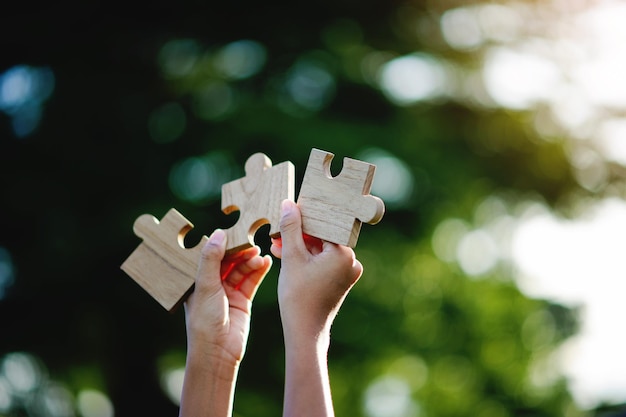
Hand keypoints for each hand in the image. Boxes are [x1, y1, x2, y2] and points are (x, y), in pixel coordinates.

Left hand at [184, 229, 271, 364]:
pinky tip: (266, 262)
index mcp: (197, 281)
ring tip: (259, 254)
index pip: (210, 256)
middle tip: (251, 241)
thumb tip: (218, 234)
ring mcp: (228, 292)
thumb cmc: (204, 322)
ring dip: (251, 261)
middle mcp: (212, 285)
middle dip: (240, 251)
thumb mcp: (205, 286)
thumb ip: (212, 259)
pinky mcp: (243, 300)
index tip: (234, 232)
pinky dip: (259, 271)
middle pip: (228, 261)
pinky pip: (252, 281)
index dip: (222, 244)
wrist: (219, 352)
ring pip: (241, 269)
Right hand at [271, 199, 362, 339]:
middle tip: (278, 231)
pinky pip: (322, 261)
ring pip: (320, 249)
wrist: (305, 332)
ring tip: (277, 245)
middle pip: (322, 237)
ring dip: (299, 246)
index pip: (324, 224)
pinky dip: (306, 258)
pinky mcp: (340, 280)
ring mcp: (346, 272)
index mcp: (344, 253)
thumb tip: (289, 204)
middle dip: (298, 234)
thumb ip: (291, 228)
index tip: (289, 212)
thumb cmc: (298, 297)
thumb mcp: (291, 257)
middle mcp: (351, 261)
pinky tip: (286, 256)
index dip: (304, 217)